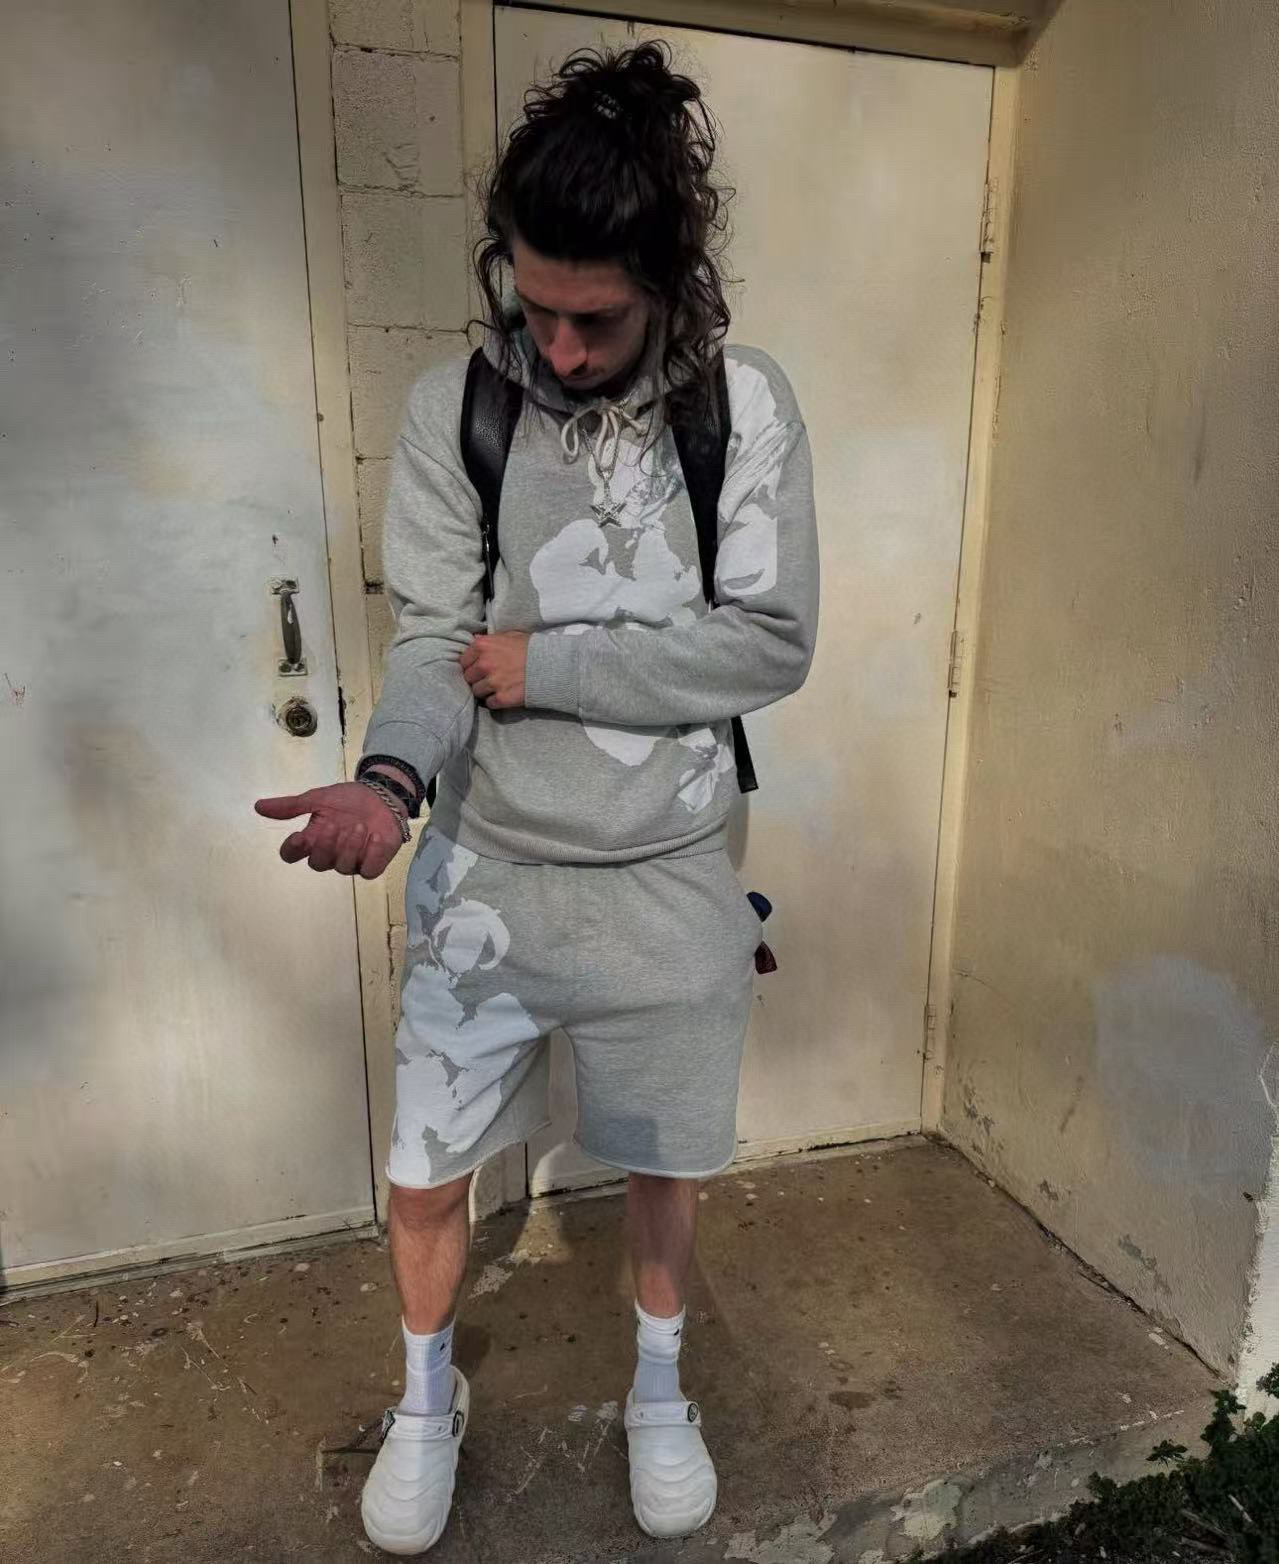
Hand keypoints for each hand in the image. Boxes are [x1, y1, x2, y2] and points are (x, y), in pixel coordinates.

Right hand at [254, 781, 404, 876]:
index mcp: (312, 839)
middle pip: (317, 864)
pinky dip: (371, 855)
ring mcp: (352, 861)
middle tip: (334, 825)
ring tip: (360, 826)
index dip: (292, 850)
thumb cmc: (348, 800)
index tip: (298, 836)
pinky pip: (368, 871)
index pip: (292, 854)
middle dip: (324, 846)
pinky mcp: (373, 864)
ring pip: (342, 868)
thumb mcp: (318, 798)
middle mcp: (330, 854)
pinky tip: (375, 837)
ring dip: (349, 847)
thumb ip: (291, 806)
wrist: (383, 796)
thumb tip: (258, 806)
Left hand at [460, 631, 528, 708]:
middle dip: (477, 679)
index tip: (478, 668)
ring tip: (497, 688)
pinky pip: (490, 703)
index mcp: (483, 646)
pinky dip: (495, 701)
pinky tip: (504, 696)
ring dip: (485, 691)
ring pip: (477, 692)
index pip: (463, 661)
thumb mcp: (510, 635)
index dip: (471, 665)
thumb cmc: (531, 648)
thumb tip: (475, 639)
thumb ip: (491, 638)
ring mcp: (493, 682)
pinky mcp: (502, 698)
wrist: (552, 665)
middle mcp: (484, 664)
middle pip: (468, 677)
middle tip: (488, 678)